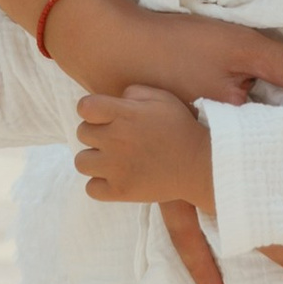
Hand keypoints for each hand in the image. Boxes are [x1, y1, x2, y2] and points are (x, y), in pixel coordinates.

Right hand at [51, 0, 282, 283]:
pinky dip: (182, 231)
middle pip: (243, 227)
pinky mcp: (150, 168)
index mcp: (226, 151)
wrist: (111, 44)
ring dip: (201, 264)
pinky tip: (191, 244)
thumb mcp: (241, 47)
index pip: (272, 203)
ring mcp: (169, 174)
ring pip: (191, 231)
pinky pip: (172, 207)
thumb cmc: (177, 44)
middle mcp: (198, 171)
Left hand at [75, 84, 211, 210]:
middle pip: (82, 133)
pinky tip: (116, 178)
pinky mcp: (120, 191)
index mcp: (124, 114)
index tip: (103, 116)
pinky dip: (100, 185)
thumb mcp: (162, 98)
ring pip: (81, 162)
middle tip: (115, 139)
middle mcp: (116, 139)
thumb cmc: (181, 129)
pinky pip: (91, 188)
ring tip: (112, 160)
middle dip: (95, 133)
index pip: (84, 107)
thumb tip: (116, 100)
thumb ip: (134, 92)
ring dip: (93, 159)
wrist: (202, 166)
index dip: (91, 110)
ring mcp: (116, 168)